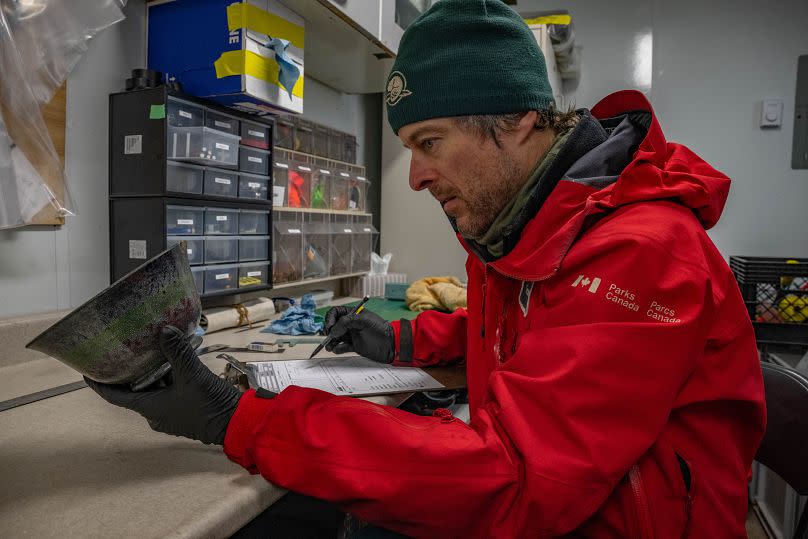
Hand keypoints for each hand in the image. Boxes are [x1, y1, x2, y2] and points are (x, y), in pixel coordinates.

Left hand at [85, 326, 241, 444]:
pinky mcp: (184, 411)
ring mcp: (171, 414)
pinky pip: (168, 392)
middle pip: (135, 391)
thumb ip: (178, 352)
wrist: (236, 423)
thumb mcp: (193, 374)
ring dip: (153, 373)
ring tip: (151, 349)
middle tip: (124, 350)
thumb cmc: (209, 403)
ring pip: (154, 390)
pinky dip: (168, 378)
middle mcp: (156, 414)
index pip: (115, 397)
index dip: (99, 384)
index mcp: (150, 408)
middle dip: (130, 372)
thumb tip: (164, 330)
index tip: (87, 371)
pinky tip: (175, 360)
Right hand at [323, 307, 394, 362]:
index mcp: (353, 314)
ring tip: (330, 347)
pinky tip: (338, 349)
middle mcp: (351, 324)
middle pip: (333, 326)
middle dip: (329, 332)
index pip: (336, 313)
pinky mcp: (354, 346)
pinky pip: (342, 347)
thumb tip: (333, 331)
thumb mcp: (364, 321)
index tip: (329, 327)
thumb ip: (346, 323)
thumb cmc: (381, 329)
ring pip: (336, 337)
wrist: (391, 344)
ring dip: (331, 342)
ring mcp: (352, 335)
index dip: (330, 319)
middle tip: (329, 338)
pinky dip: (337, 349)